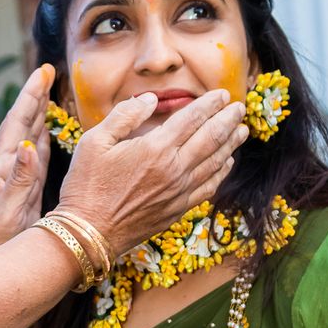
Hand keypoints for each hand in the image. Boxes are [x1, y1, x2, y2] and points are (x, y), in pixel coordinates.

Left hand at [0, 65, 54, 257]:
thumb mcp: (6, 213)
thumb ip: (18, 181)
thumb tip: (27, 146)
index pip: (16, 124)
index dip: (29, 97)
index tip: (42, 71)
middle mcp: (5, 167)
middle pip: (21, 123)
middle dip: (34, 96)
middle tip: (47, 70)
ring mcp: (14, 176)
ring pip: (28, 135)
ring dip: (39, 112)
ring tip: (49, 90)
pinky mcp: (24, 188)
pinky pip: (35, 155)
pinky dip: (42, 136)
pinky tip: (47, 129)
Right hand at [57, 89, 248, 259]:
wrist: (87, 233)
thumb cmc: (86, 186)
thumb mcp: (94, 141)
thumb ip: (124, 116)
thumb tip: (150, 100)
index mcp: (155, 148)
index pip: (192, 119)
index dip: (210, 104)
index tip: (221, 94)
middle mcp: (174, 169)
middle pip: (211, 138)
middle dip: (228, 120)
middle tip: (240, 107)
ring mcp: (179, 192)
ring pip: (215, 163)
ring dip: (231, 144)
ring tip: (242, 131)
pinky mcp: (177, 210)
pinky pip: (208, 187)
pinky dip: (221, 173)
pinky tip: (226, 163)